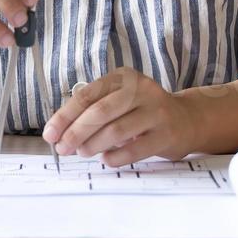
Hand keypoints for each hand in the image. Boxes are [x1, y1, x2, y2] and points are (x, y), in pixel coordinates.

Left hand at [42, 67, 199, 166]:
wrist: (187, 119)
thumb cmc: (143, 111)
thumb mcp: (120, 100)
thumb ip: (94, 109)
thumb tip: (61, 132)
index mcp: (123, 78)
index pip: (87, 96)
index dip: (65, 116)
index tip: (50, 134)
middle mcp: (141, 90)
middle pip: (100, 112)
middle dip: (76, 133)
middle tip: (63, 148)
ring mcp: (156, 112)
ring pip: (116, 130)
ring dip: (93, 145)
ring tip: (82, 152)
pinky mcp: (167, 134)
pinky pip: (135, 149)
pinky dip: (115, 156)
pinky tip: (106, 160)